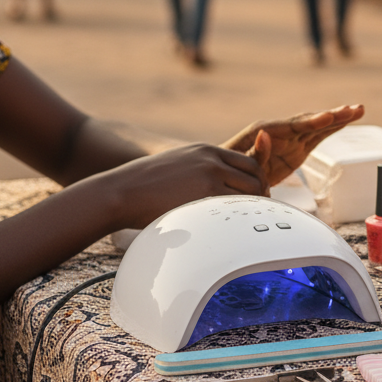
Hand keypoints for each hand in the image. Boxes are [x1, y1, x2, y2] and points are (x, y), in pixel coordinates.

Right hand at [107, 143, 267, 229]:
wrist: (121, 191)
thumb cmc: (143, 186)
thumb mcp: (177, 165)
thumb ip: (199, 171)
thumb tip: (213, 190)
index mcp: (206, 150)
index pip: (247, 162)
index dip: (256, 181)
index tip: (255, 197)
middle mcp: (212, 159)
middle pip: (255, 176)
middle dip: (260, 196)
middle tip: (255, 215)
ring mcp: (210, 174)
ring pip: (250, 193)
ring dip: (252, 209)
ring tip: (246, 225)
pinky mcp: (205, 193)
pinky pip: (235, 206)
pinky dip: (241, 218)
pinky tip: (235, 231)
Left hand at [222, 104, 364, 187]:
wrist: (227, 178)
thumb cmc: (228, 169)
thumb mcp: (239, 163)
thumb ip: (254, 152)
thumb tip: (265, 135)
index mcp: (265, 130)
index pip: (293, 125)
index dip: (313, 121)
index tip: (329, 116)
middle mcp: (281, 131)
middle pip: (310, 121)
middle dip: (332, 116)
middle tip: (352, 109)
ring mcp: (290, 139)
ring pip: (318, 126)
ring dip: (338, 119)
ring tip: (358, 110)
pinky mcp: (297, 149)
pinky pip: (318, 136)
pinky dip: (333, 128)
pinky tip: (348, 120)